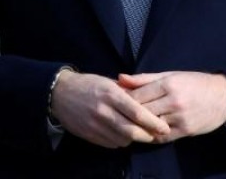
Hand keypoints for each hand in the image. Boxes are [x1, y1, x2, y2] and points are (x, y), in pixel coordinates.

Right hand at [50, 70, 169, 147]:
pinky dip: (121, 142)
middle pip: (131, 131)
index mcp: (112, 95)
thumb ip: (128, 91)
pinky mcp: (88, 135)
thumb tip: (149, 100)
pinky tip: (124, 135)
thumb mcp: (109, 82)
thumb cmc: (89, 84)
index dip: (153, 123)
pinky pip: (110, 144)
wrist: (60, 93)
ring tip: (141, 134)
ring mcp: (95, 125)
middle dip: (147, 135)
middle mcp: (104, 111)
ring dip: (134, 139)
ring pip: (122, 140)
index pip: (137, 113)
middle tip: (156, 135)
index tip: (164, 127)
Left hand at [117, 71, 225, 142]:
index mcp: (169, 84)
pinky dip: (152, 135)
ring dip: (139, 126)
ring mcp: (180, 117)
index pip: (138, 95)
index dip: (125, 99)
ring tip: (130, 124)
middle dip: (129, 113)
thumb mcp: (172, 75)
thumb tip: (120, 78)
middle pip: (142, 111)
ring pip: (150, 125)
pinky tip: (146, 131)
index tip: (117, 101)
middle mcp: (174, 101)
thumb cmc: (196, 83)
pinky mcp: (185, 130)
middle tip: (119, 115)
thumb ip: (145, 78)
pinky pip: (161, 137)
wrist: (224, 97)